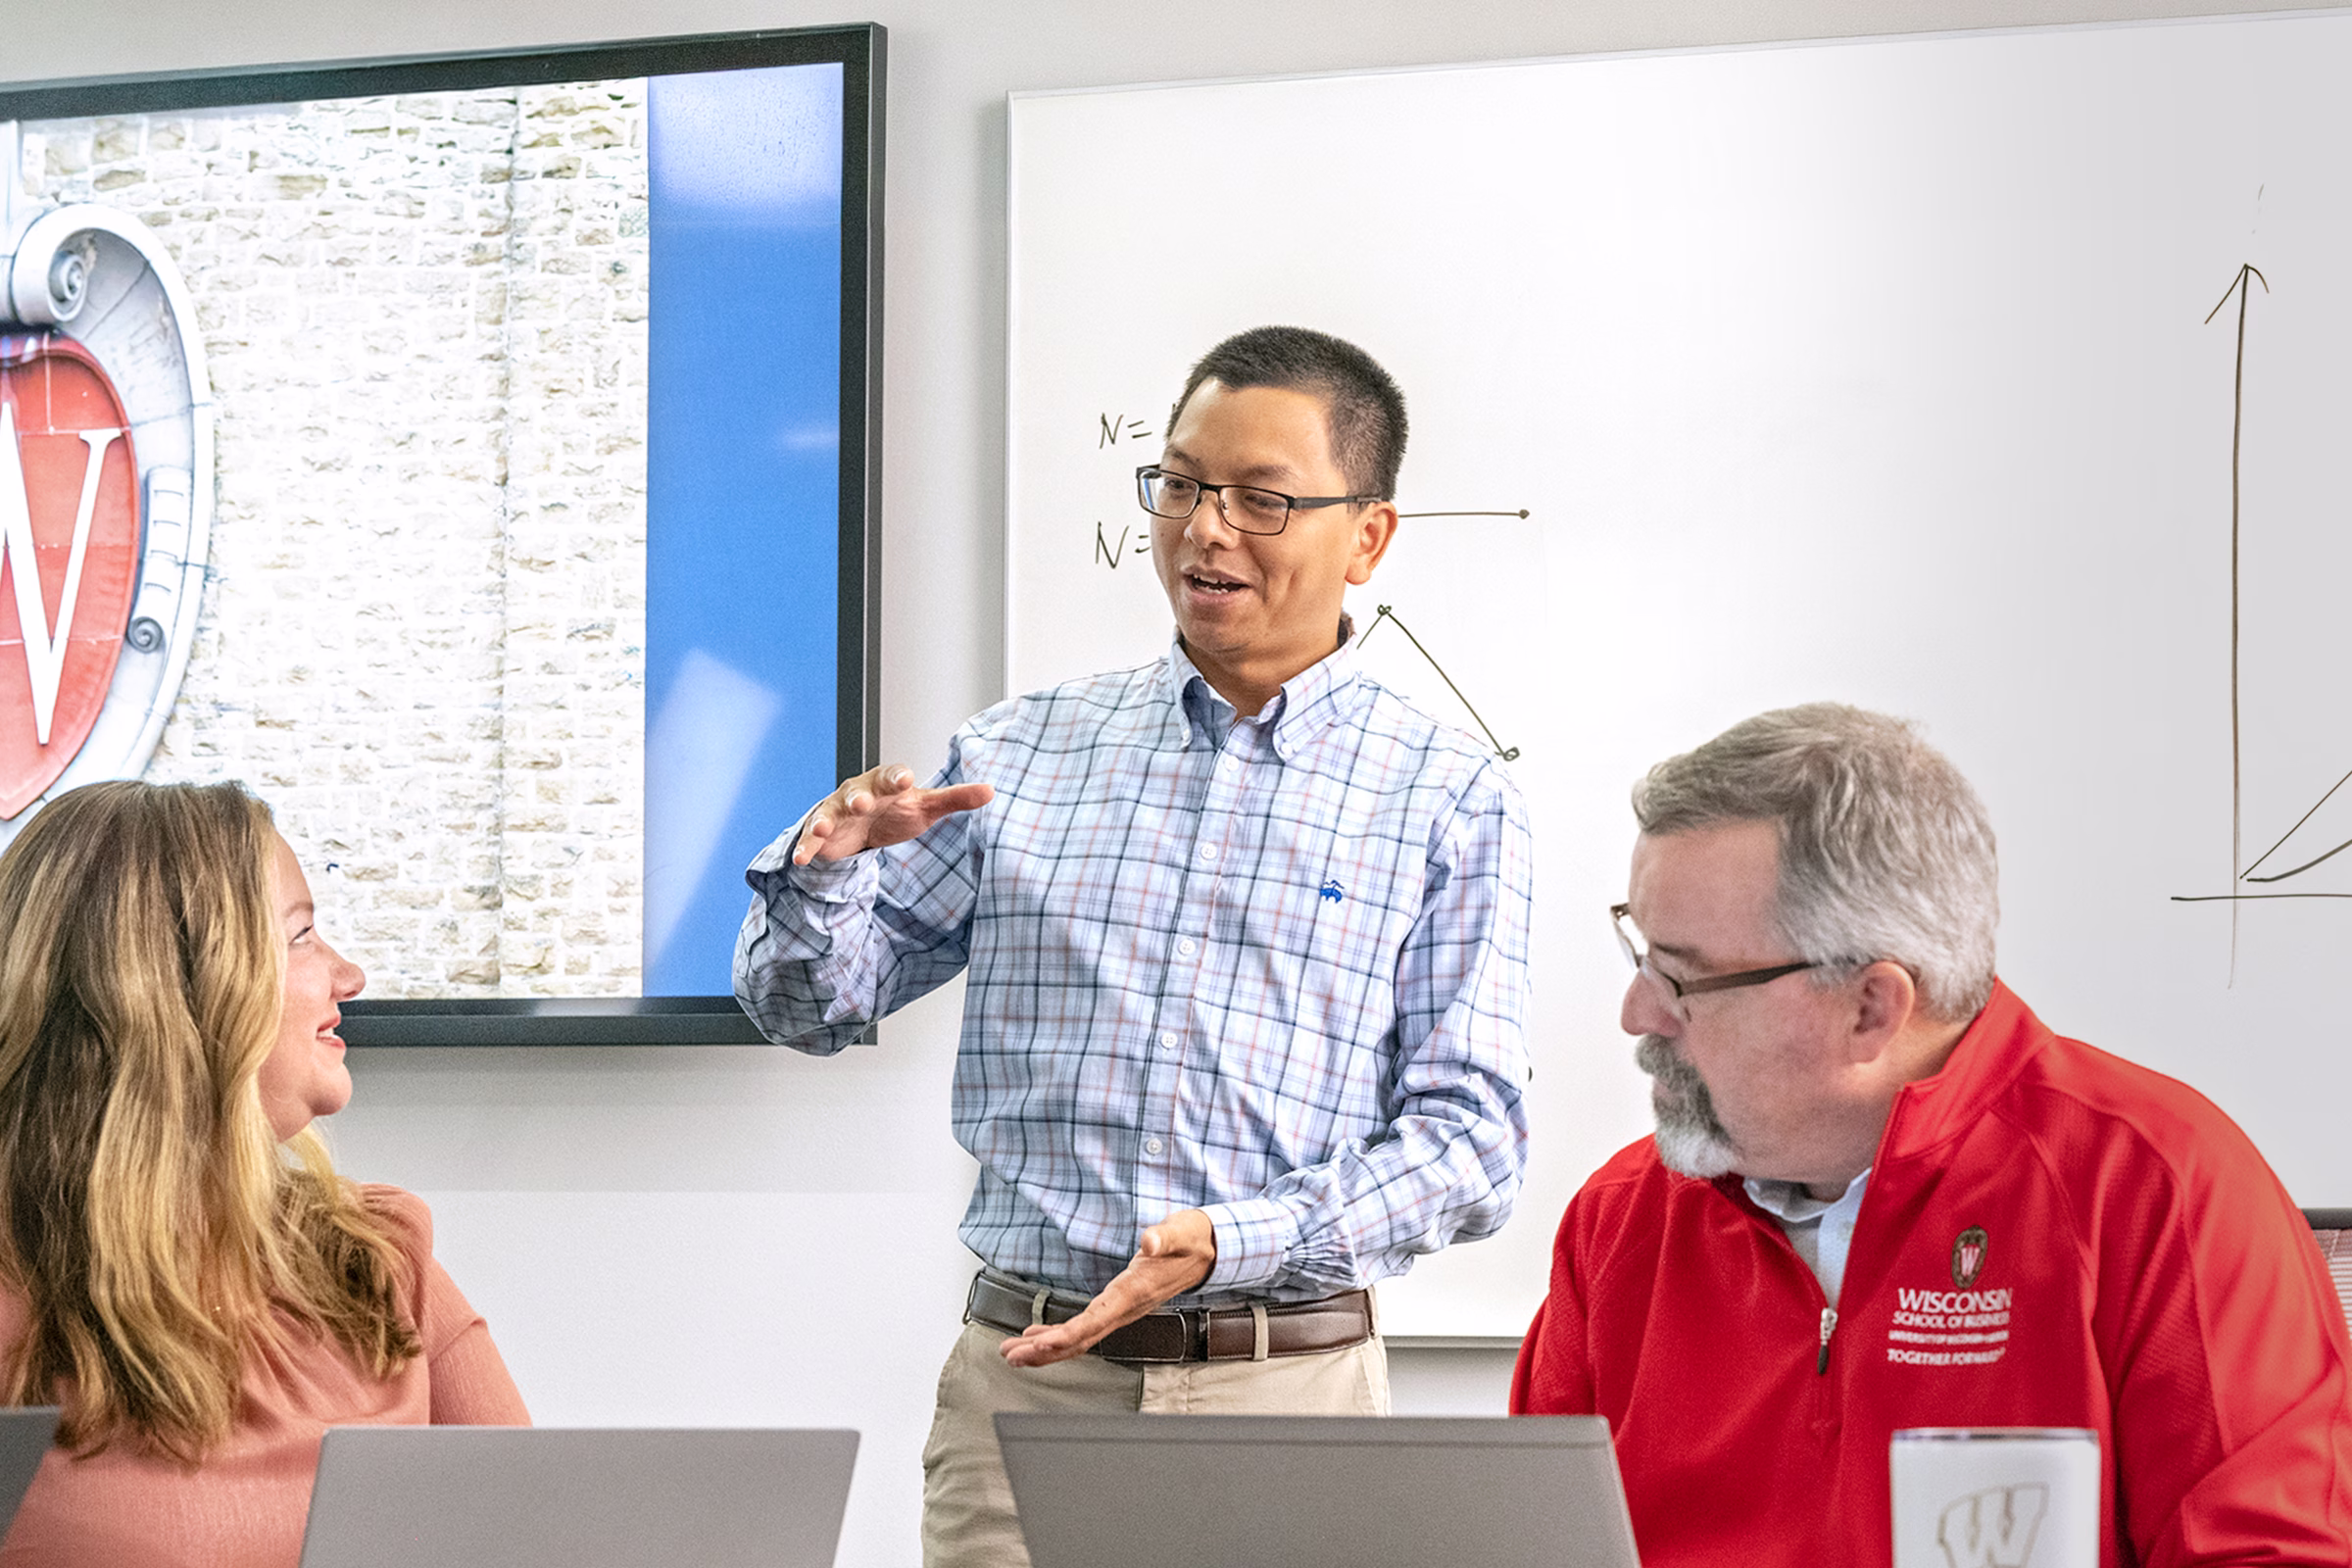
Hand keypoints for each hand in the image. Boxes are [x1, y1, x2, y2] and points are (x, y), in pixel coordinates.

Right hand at [792, 765, 994, 864]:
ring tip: (821, 829)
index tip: (905, 780)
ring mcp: (837, 812)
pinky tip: (801, 859)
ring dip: (825, 820)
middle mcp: (859, 793)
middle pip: (857, 792)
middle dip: (859, 797)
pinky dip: (805, 847)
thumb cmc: (896, 810)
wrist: (862, 825)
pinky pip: (811, 840)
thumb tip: (990, 791)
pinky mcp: (822, 834)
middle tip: (863, 803)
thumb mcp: (925, 807)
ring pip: (830, 813)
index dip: (897, 777)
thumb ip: (955, 799)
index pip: (892, 776)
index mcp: (885, 783)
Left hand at [999, 1209, 1217, 1367]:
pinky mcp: (1119, 1305)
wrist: (1211, 1250)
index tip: (1038, 1345)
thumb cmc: (1193, 1239)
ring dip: (1046, 1348)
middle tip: (1011, 1356)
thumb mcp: (1181, 1230)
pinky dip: (1059, 1335)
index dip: (1065, 1336)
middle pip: (1081, 1339)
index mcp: (1134, 1292)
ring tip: (1014, 1352)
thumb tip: (1149, 1239)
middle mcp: (1126, 1308)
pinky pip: (1086, 1328)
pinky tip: (1039, 1335)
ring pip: (1080, 1338)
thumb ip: (1164, 1235)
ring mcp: (1122, 1310)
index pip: (1095, 1321)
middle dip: (1044, 1351)